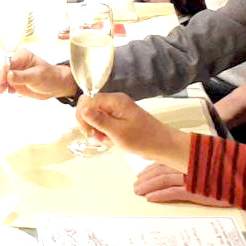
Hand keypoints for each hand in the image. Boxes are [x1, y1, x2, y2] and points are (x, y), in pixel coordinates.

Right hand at [0, 47, 75, 98]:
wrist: (54, 86)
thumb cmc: (49, 77)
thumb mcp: (37, 76)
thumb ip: (22, 76)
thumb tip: (9, 75)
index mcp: (21, 55)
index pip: (6, 61)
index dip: (2, 71)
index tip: (2, 80)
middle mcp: (15, 62)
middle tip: (2, 88)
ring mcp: (12, 71)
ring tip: (4, 91)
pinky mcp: (12, 80)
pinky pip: (1, 83)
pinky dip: (2, 88)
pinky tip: (10, 91)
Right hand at [75, 92, 190, 168]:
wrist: (163, 145)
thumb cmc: (143, 139)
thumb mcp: (117, 132)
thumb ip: (99, 120)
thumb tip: (83, 109)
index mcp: (114, 100)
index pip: (87, 101)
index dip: (82, 116)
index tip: (88, 132)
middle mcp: (115, 101)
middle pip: (90, 108)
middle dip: (90, 125)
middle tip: (99, 138)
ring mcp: (118, 110)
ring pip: (97, 118)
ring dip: (98, 131)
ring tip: (110, 141)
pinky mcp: (121, 118)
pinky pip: (105, 123)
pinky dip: (106, 133)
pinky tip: (113, 141)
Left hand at [133, 162, 229, 205]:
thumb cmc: (227, 176)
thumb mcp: (208, 167)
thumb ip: (192, 166)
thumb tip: (175, 169)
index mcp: (190, 157)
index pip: (165, 161)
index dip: (151, 168)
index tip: (141, 174)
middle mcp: (189, 164)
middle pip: (161, 170)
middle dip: (146, 178)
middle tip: (136, 186)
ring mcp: (192, 177)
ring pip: (163, 180)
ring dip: (148, 186)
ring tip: (138, 192)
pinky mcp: (196, 190)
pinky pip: (173, 192)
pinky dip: (160, 195)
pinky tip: (150, 198)